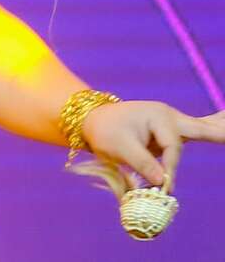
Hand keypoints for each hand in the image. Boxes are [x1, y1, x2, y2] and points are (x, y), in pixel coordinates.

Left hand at [81, 99, 224, 188]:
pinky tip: (224, 121)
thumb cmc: (105, 131)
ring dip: (219, 130)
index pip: (172, 148)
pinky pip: (198, 131)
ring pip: (203, 129)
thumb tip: (164, 182)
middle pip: (201, 128)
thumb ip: (142, 163)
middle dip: (219, 132)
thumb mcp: (119, 147)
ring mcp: (173, 123)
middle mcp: (170, 116)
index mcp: (158, 117)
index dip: (170, 169)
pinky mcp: (172, 132)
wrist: (93, 119)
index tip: (164, 188)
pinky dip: (212, 130)